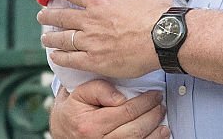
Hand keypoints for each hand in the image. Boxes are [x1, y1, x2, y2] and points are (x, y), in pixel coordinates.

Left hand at [40, 0, 172, 78]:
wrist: (163, 39)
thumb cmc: (158, 15)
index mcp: (101, 1)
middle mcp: (91, 20)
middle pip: (61, 16)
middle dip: (48, 16)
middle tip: (41, 16)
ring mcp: (91, 41)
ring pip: (62, 38)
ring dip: (51, 38)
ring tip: (45, 38)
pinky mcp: (95, 61)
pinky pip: (71, 59)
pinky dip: (60, 57)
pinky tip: (55, 57)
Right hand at [50, 80, 168, 138]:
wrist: (60, 133)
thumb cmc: (70, 112)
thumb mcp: (77, 94)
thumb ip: (97, 89)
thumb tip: (121, 97)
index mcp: (90, 124)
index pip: (125, 112)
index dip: (144, 102)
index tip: (154, 95)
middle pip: (135, 130)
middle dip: (152, 115)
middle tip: (160, 104)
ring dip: (155, 132)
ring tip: (162, 120)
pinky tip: (158, 135)